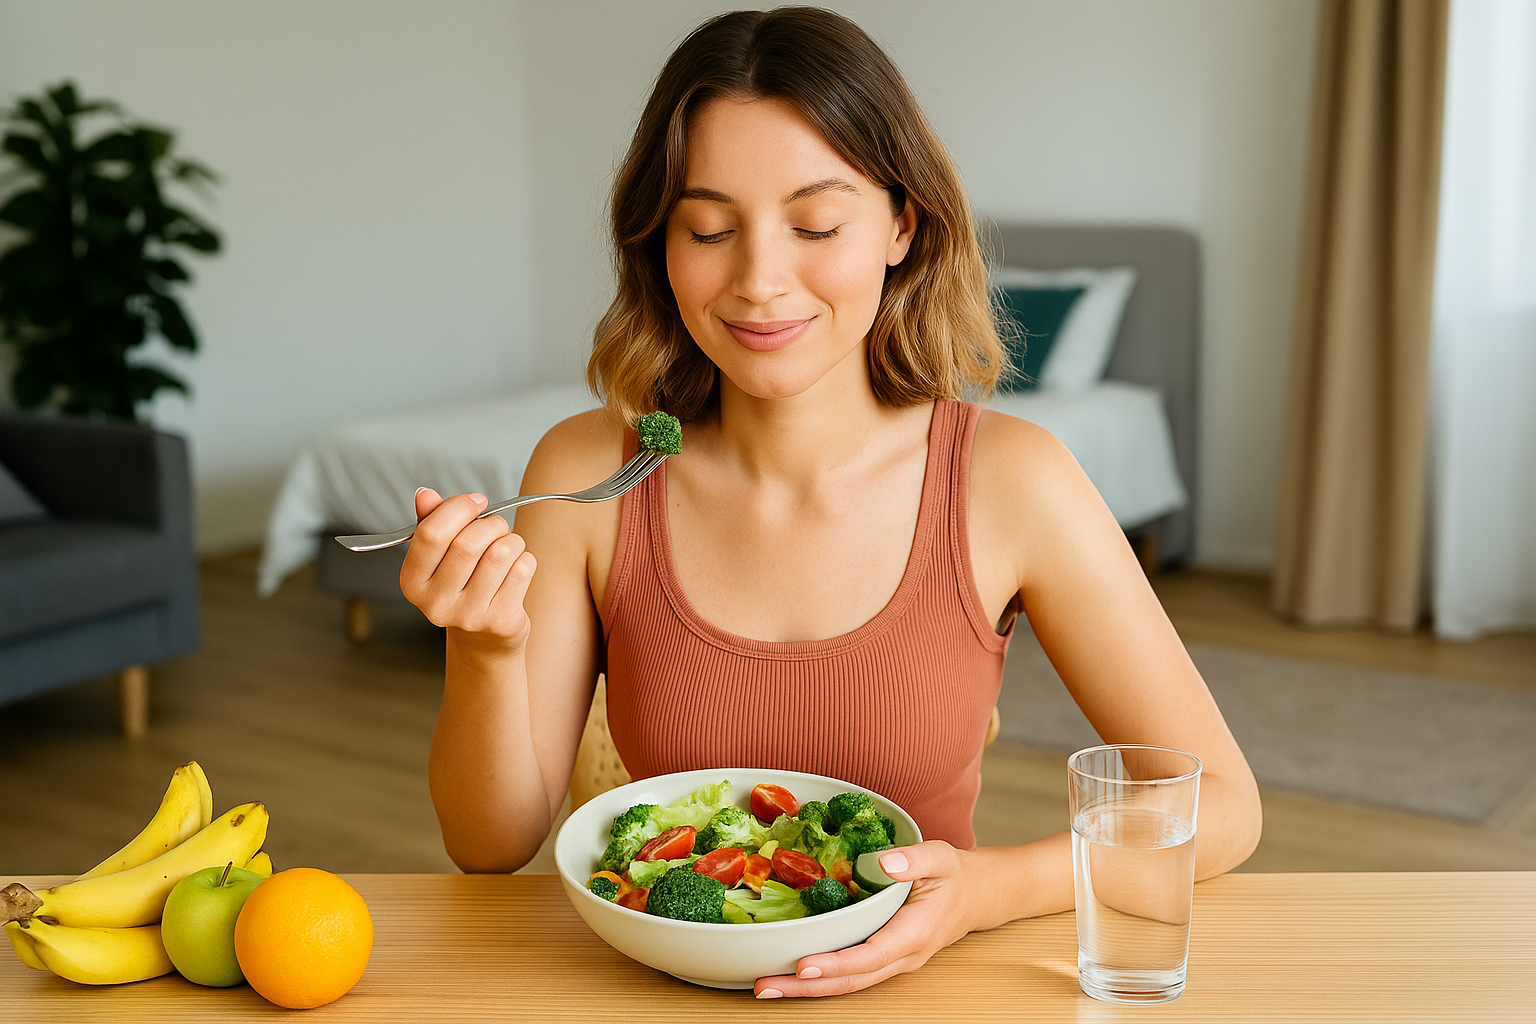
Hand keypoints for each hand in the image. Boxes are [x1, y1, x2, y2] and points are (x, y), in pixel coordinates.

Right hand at [398, 487, 536, 646]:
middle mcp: (435, 603)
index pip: (431, 534)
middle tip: (496, 526)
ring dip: (512, 540)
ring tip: (508, 547)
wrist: (483, 640)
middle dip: (490, 524)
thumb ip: (431, 523)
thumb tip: (425, 494)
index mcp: (412, 582)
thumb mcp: (439, 558)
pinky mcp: (500, 621)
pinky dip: (525, 559)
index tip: (477, 501)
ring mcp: (468, 616)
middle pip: (468, 544)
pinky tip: (516, 568)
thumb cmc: (461, 586)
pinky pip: (522, 569)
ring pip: (500, 553)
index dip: (458, 508)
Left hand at [754, 841, 976, 998]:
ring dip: (807, 989)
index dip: (837, 964)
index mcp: (914, 933)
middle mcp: (901, 957)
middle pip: (852, 981)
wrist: (974, 897)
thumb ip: (914, 859)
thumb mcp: (941, 858)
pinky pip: (850, 975)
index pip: (871, 956)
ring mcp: (892, 963)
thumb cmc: (955, 876)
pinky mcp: (882, 959)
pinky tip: (790, 975)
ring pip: (848, 984)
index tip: (804, 966)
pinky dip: (820, 980)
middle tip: (765, 986)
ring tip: (767, 987)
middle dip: (808, 987)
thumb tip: (884, 862)